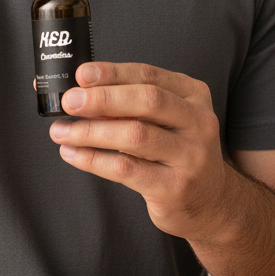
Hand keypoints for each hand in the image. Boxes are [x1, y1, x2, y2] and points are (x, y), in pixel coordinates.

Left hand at [48, 62, 233, 242]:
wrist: (212, 202)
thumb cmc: (178, 151)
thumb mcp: (167, 118)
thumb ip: (132, 102)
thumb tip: (80, 90)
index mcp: (193, 95)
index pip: (148, 75)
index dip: (112, 73)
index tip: (81, 74)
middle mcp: (198, 122)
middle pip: (147, 101)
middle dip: (103, 98)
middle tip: (70, 101)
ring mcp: (190, 157)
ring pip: (135, 136)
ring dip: (91, 131)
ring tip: (61, 131)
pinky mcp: (175, 188)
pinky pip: (126, 169)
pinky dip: (93, 160)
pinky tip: (73, 153)